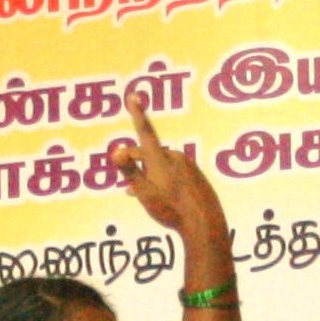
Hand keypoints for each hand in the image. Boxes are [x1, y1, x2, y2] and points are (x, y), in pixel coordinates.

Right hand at [117, 92, 224, 239]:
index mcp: (160, 159)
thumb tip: (115, 150)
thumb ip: (129, 171)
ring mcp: (188, 166)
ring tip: (146, 197)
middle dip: (137, 166)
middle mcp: (175, 157)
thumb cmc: (171, 210)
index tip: (133, 95)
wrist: (204, 225)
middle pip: (149, 155)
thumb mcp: (145, 193)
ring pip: (161, 165)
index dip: (137, 113)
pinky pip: (176, 173)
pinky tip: (165, 198)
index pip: (145, 131)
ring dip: (150, 176)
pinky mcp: (197, 176)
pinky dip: (165, 181)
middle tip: (127, 188)